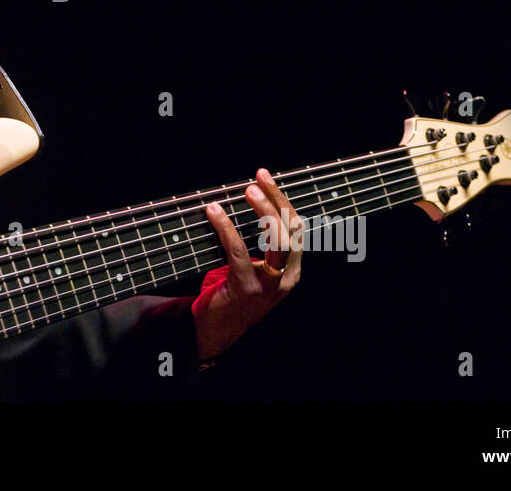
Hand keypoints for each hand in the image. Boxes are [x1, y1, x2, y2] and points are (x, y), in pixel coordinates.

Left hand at [192, 168, 302, 359]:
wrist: (216, 333)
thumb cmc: (232, 295)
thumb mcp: (254, 270)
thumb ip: (257, 245)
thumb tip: (246, 203)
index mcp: (291, 271)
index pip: (296, 229)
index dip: (283, 200)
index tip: (266, 177)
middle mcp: (286, 278)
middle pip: (290, 231)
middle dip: (276, 200)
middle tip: (256, 179)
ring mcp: (269, 285)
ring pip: (275, 240)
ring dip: (261, 210)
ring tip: (246, 190)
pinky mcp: (247, 289)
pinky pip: (239, 252)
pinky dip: (227, 228)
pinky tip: (215, 213)